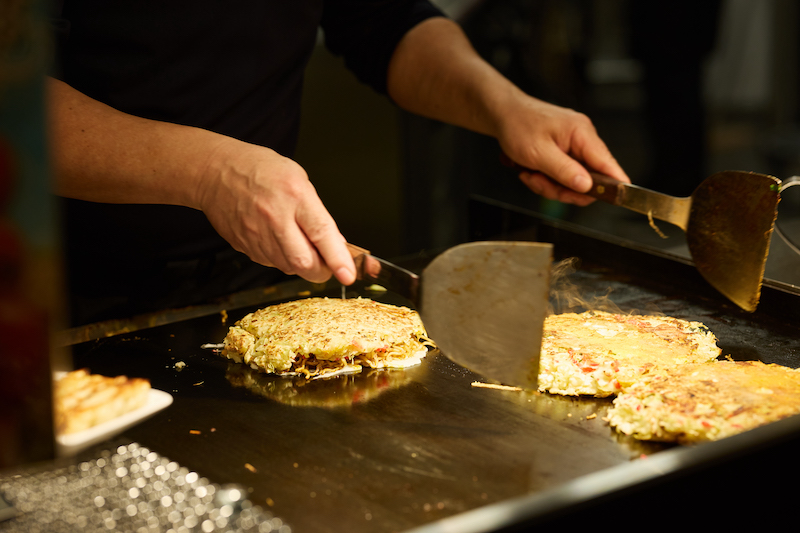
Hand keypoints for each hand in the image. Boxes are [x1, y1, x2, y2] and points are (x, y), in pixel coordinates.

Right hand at [196, 139, 355, 284]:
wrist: (215, 172)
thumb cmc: (260, 170)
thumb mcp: (299, 179)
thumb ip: (317, 213)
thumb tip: (334, 244)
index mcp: (295, 195)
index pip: (321, 234)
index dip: (337, 258)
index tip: (348, 275)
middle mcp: (275, 218)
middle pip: (304, 262)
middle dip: (321, 271)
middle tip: (328, 264)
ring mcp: (257, 235)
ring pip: (288, 267)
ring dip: (301, 263)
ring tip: (297, 241)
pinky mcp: (244, 246)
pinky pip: (270, 262)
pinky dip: (281, 258)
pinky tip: (278, 239)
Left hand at [496, 96, 628, 205]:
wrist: (503, 114)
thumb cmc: (518, 126)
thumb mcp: (538, 153)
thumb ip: (564, 171)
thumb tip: (587, 187)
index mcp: (582, 133)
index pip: (608, 163)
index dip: (614, 184)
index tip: (617, 199)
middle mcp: (582, 138)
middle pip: (589, 179)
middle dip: (564, 189)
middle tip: (542, 184)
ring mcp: (573, 146)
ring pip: (573, 181)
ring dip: (550, 185)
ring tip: (531, 175)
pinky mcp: (564, 153)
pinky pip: (563, 176)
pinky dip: (546, 180)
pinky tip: (532, 172)